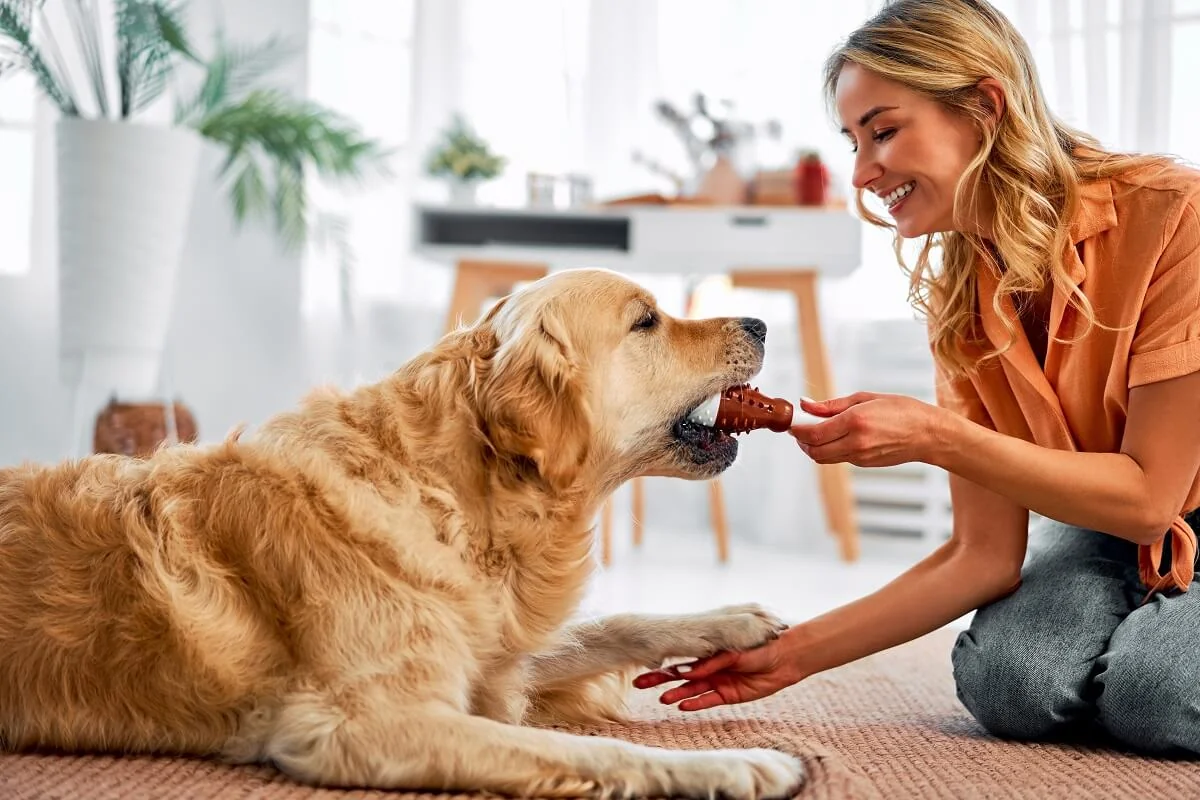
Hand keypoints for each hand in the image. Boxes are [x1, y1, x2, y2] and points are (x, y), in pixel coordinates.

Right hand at [632, 634, 801, 710]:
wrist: (786, 656)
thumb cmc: (760, 645)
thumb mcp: (734, 651)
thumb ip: (712, 662)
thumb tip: (687, 672)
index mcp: (709, 651)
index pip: (682, 657)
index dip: (664, 661)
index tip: (645, 662)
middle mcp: (710, 666)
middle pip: (680, 674)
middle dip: (660, 679)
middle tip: (638, 683)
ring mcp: (718, 681)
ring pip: (691, 689)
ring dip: (677, 694)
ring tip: (661, 700)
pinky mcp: (729, 695)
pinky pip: (708, 701)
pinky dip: (695, 704)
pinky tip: (682, 707)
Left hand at [790, 392, 948, 466]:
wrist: (929, 434)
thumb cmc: (902, 410)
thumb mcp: (866, 398)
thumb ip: (832, 404)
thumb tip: (806, 404)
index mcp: (855, 423)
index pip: (813, 434)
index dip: (797, 430)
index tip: (791, 422)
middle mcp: (856, 443)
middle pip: (813, 451)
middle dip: (801, 442)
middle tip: (799, 428)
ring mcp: (860, 457)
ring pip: (823, 458)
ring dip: (813, 447)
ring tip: (816, 431)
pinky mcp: (864, 464)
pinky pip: (838, 458)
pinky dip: (830, 449)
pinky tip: (836, 436)